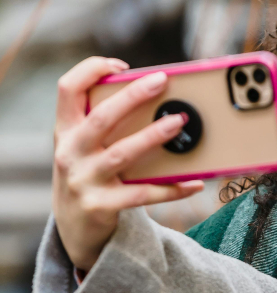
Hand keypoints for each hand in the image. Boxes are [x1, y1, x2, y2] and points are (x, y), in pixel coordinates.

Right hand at [52, 57, 204, 271]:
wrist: (74, 227)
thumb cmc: (90, 173)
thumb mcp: (86, 146)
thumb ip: (107, 124)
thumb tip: (161, 102)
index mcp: (66, 130)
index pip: (67, 89)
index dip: (90, 70)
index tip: (121, 65)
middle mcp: (70, 152)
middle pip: (101, 117)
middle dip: (132, 96)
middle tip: (162, 81)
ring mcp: (83, 180)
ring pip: (122, 154)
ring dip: (152, 136)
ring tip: (179, 123)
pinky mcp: (101, 206)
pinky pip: (142, 194)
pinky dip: (172, 188)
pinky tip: (194, 182)